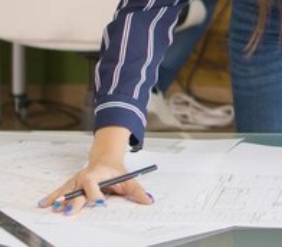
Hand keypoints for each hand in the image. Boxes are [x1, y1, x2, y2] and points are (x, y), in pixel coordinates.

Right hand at [37, 127, 153, 215]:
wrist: (105, 159)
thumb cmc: (116, 171)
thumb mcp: (128, 179)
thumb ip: (137, 191)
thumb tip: (148, 201)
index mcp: (98, 174)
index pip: (93, 183)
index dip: (95, 193)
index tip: (99, 203)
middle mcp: (84, 176)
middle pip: (78, 190)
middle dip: (74, 201)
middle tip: (69, 212)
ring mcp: (76, 180)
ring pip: (67, 190)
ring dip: (59, 199)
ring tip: (52, 208)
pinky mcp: (71, 185)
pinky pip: (61, 191)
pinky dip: (52, 197)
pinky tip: (43, 203)